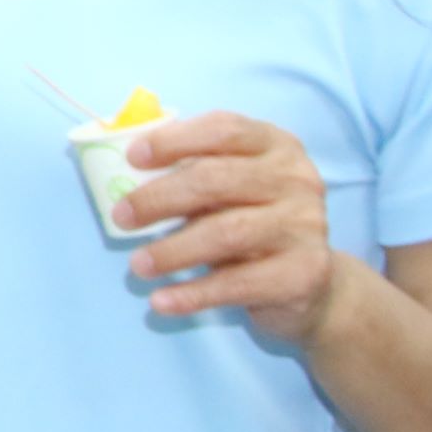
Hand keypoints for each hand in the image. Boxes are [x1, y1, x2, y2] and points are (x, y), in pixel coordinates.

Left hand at [120, 110, 343, 343]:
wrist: (310, 284)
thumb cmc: (255, 223)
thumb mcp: (232, 189)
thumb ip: (194, 173)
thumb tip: (126, 174)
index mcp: (276, 145)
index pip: (224, 130)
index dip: (174, 140)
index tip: (133, 158)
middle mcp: (297, 179)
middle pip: (216, 179)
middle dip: (159, 198)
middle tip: (121, 217)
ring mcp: (305, 225)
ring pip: (225, 233)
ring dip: (172, 250)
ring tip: (138, 264)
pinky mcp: (304, 273)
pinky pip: (237, 284)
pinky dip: (193, 294)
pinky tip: (161, 301)